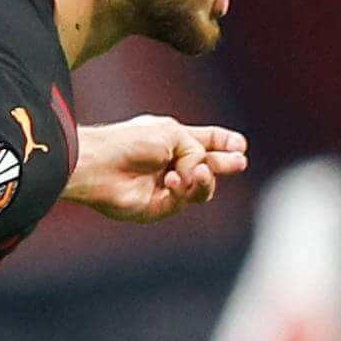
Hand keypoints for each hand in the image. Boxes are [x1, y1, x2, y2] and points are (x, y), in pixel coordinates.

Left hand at [64, 115, 248, 223]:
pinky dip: (184, 189)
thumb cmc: (129, 142)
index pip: (205, 141)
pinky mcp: (158, 207)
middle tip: (239, 162)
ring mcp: (165, 186)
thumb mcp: (172, 133)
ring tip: (199, 172)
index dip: (223, 142)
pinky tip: (173, 180)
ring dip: (205, 179)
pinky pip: (184, 201)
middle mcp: (170, 163)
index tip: (240, 144)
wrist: (99, 165)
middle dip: (225, 163)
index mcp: (171, 139)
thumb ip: (197, 149)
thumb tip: (202, 172)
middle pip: (208, 165)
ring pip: (201, 188)